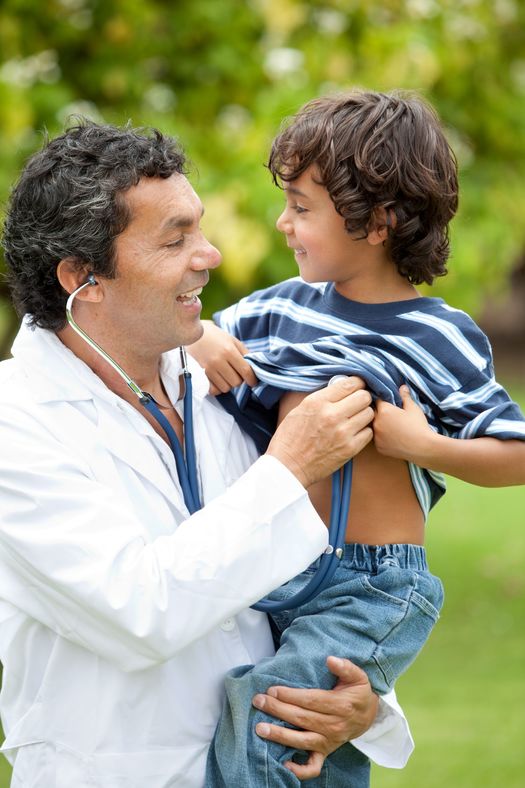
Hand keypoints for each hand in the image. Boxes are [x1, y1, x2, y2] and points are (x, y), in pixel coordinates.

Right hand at [188, 320, 257, 394]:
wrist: (192, 334)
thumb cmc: (215, 336)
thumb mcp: (232, 340)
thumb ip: (245, 353)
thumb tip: (254, 367)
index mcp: (228, 350)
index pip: (245, 371)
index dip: (252, 379)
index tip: (253, 382)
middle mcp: (218, 361)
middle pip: (236, 382)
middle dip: (239, 380)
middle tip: (236, 373)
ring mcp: (207, 368)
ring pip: (225, 388)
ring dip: (228, 384)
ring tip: (226, 375)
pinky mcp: (199, 374)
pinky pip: (213, 390)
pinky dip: (218, 388)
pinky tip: (218, 380)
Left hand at [252, 657, 378, 780]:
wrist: (368, 716)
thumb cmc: (358, 693)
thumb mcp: (358, 676)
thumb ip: (345, 667)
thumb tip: (330, 659)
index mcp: (341, 706)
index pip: (311, 701)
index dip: (291, 696)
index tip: (272, 690)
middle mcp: (334, 726)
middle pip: (302, 719)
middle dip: (278, 710)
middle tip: (258, 702)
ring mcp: (329, 742)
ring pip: (302, 741)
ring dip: (280, 735)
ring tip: (260, 728)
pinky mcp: (326, 752)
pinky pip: (313, 766)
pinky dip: (299, 769)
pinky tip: (283, 763)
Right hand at [267, 377, 373, 487]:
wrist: (288, 467)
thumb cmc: (291, 438)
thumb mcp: (300, 409)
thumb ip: (322, 397)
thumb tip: (341, 386)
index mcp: (318, 402)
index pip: (349, 383)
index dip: (357, 383)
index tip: (356, 387)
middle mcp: (332, 415)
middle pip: (364, 397)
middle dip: (362, 398)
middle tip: (356, 403)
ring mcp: (343, 433)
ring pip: (369, 413)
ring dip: (363, 414)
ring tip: (354, 419)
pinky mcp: (350, 449)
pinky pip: (368, 432)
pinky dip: (363, 431)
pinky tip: (353, 433)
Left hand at [374, 385, 434, 462]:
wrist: (423, 448)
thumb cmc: (419, 426)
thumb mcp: (413, 408)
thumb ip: (405, 397)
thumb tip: (402, 387)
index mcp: (384, 410)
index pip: (377, 400)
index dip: (382, 399)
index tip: (388, 401)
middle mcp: (376, 423)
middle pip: (372, 413)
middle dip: (379, 412)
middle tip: (390, 414)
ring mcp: (376, 436)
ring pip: (373, 426)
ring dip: (378, 424)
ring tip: (391, 426)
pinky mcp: (378, 447)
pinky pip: (376, 439)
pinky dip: (381, 437)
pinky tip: (391, 437)